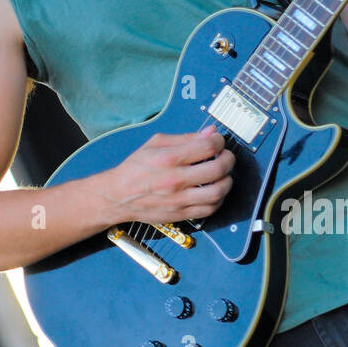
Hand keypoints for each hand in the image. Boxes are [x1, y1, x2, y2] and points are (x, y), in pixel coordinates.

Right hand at [100, 124, 234, 225]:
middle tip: (226, 157)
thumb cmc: (136, 168)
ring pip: (218, 192)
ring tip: (223, 175)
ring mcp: (179, 200)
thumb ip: (185, 138)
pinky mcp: (181, 214)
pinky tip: (214, 191)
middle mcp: (175, 180)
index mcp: (168, 158)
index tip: (218, 141)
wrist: (118, 196)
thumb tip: (210, 132)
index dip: (218, 141)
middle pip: (217, 169)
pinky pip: (209, 209)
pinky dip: (218, 199)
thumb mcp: (155, 144)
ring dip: (227, 181)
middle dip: (228, 160)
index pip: (207, 147)